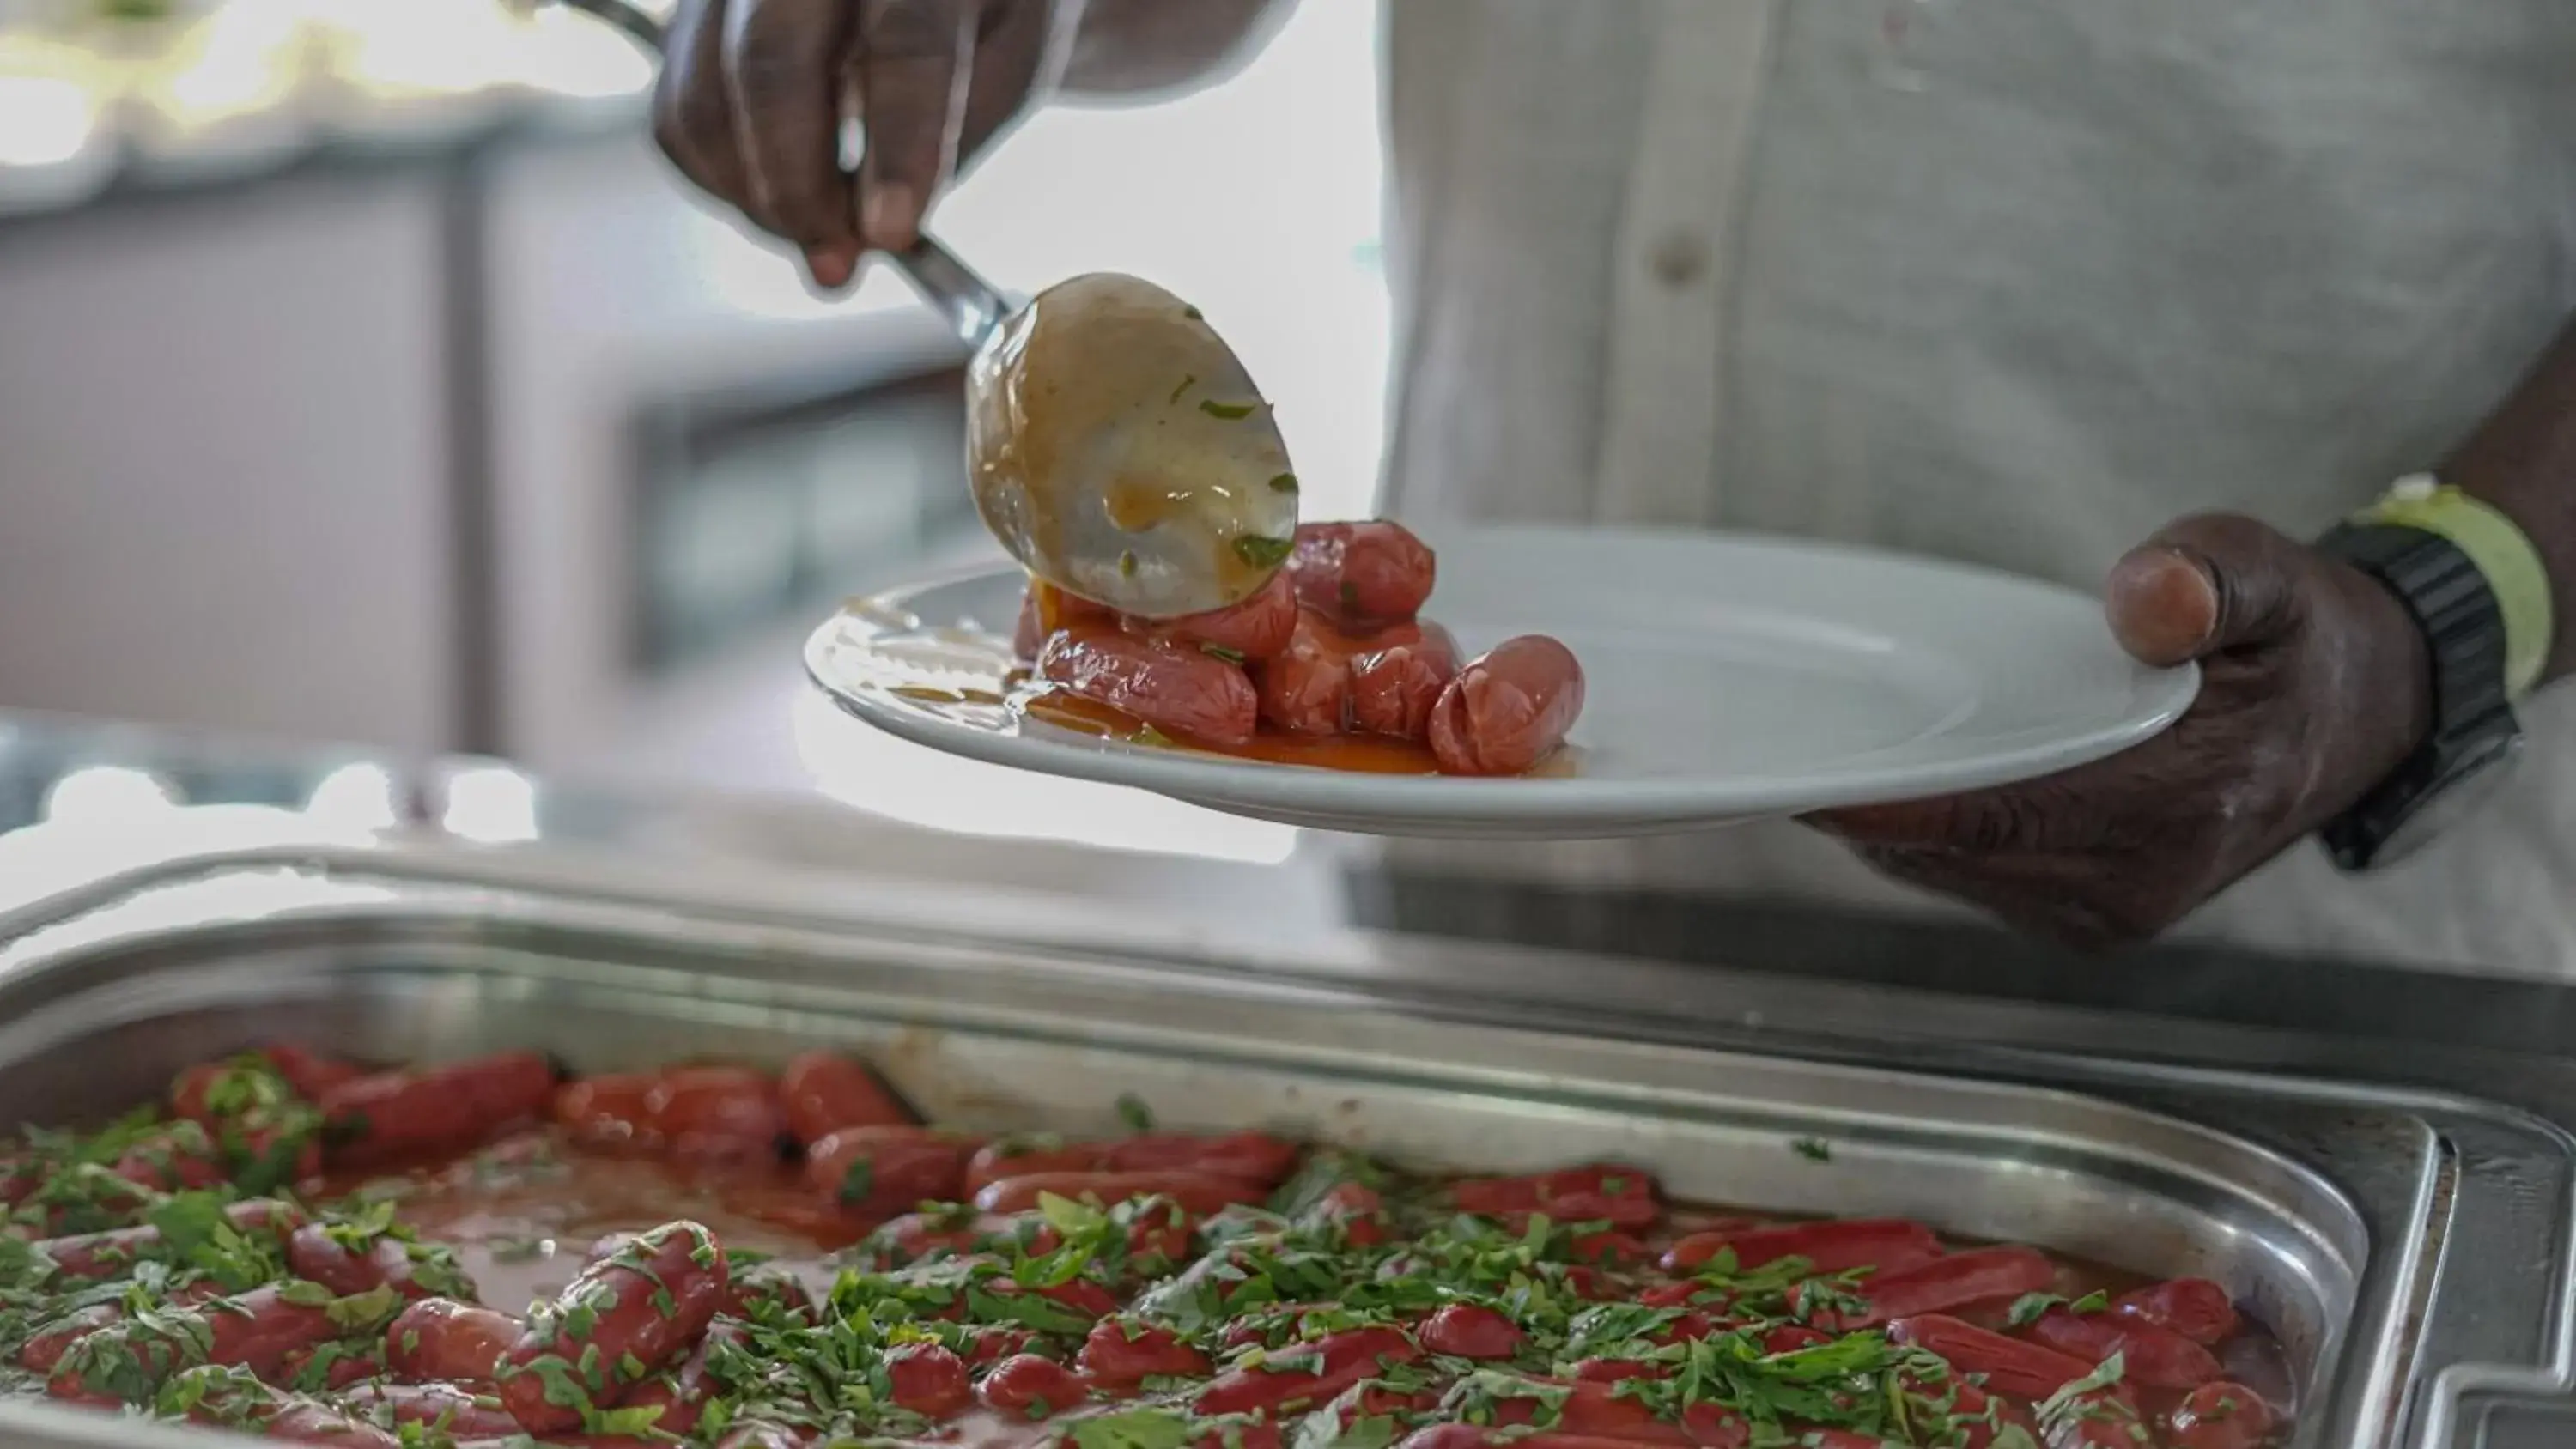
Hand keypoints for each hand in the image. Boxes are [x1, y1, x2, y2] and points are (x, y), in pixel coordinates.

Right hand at [653, 0, 1065, 287]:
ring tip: (817, 239)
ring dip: (754, 194)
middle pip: (771, 63)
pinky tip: (776, 203)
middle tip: (837, 259)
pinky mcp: (694, 17)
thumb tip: (867, 236)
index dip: (898, 148)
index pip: (906, 44)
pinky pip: (677, 111)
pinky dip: (719, 180)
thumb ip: (948, 142)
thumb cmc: (977, 14)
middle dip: (798, 184)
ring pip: (704, 92)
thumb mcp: (1004, 66)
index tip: (892, 234)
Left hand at [1809, 514, 2434, 947]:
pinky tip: (1886, 780)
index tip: (1802, 780)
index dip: (1891, 805)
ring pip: (1951, 873)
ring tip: (1817, 752)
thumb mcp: (2276, 575)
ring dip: (1884, 822)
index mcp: (2185, 806)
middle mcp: (2139, 883)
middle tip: (1770, 744)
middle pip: (1953, 853)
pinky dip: (1922, 834)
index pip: (1999, 817)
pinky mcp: (2089, 912)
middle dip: (1862, 805)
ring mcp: (2111, 910)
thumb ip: (2210, 577)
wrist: (2363, 713)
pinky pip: (1972, 877)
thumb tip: (2147, 601)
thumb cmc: (2303, 641)